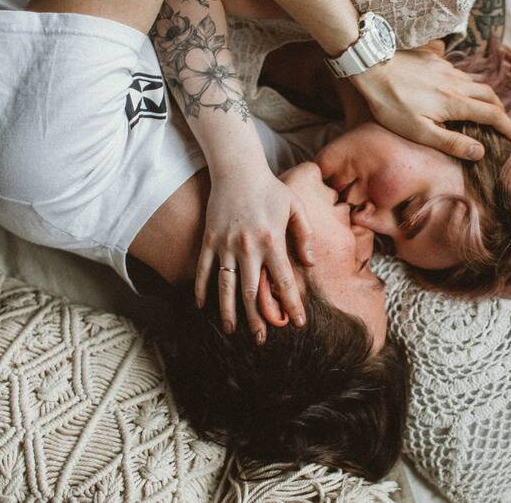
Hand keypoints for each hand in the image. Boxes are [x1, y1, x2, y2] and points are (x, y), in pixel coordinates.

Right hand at [194, 157, 313, 343]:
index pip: (284, 280)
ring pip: (226, 286)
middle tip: (261, 340)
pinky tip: (201, 306)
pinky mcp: (209, 240)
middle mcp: (247, 246)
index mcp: (272, 240)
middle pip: (252, 291)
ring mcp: (225, 244)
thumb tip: (310, 264)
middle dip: (257, 319)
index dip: (291, 304)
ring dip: (228, 311)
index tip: (297, 323)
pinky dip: (201, 288)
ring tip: (231, 332)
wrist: (237, 169)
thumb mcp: (296, 207)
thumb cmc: (270, 189)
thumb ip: (305, 235)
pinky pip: (203, 269)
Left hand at [350, 41, 510, 159]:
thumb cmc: (391, 104)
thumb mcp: (419, 131)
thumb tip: (480, 151)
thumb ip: (450, 142)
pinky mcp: (433, 58)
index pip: (491, 115)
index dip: (507, 126)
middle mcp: (456, 83)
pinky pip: (458, 71)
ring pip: (474, 82)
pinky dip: (466, 83)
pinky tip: (457, 87)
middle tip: (503, 123)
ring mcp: (445, 68)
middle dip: (500, 110)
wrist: (372, 66)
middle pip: (489, 95)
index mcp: (455, 103)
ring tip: (483, 108)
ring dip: (484, 96)